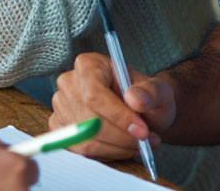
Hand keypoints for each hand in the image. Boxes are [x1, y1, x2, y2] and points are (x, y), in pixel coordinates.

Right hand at [50, 53, 175, 160]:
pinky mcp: (60, 128)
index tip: (142, 131)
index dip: (117, 116)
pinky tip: (122, 148)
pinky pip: (80, 151)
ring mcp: (61, 106)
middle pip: (88, 120)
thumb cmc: (146, 98)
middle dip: (120, 137)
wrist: (140, 112)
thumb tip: (134, 99)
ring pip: (85, 139)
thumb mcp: (158, 91)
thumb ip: (151, 93)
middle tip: (146, 142)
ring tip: (139, 146)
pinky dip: (105, 155)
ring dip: (116, 149)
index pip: (94, 94)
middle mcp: (68, 83)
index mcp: (88, 65)